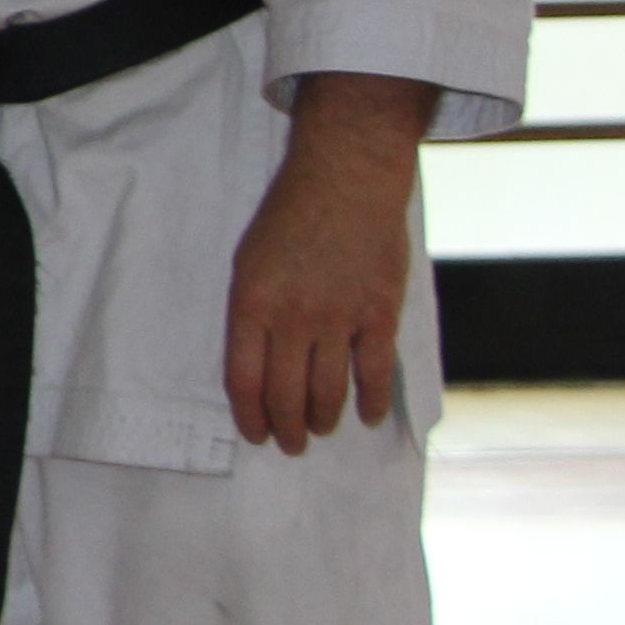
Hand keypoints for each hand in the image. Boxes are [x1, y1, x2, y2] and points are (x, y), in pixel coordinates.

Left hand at [226, 73, 432, 452]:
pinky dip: (372, 400)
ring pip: (329, 391)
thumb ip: (251, 314)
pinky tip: (368, 416)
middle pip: (286, 394)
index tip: (256, 434)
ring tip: (319, 430)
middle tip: (290, 444)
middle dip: (287, 428)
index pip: (244, 380)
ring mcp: (339, 318)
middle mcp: (293, 318)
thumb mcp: (248, 262)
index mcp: (252, 304)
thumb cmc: (289, 217)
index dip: (250, 416)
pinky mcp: (380, 313)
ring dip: (323, 420)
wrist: (346, 179)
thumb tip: (257, 365)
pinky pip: (375, 371)